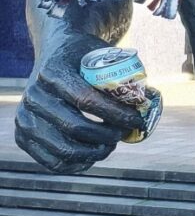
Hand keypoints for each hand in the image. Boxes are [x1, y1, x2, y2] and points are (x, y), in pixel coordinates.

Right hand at [15, 33, 143, 173]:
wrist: (55, 51)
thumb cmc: (84, 53)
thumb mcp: (101, 52)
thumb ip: (121, 73)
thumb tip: (150, 100)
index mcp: (53, 70)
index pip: (86, 99)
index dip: (114, 114)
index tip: (136, 119)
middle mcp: (34, 94)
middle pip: (74, 126)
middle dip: (106, 135)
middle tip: (125, 134)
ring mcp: (25, 117)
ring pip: (63, 148)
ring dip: (93, 152)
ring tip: (111, 145)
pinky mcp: (22, 136)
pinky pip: (51, 161)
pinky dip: (76, 164)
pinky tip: (93, 156)